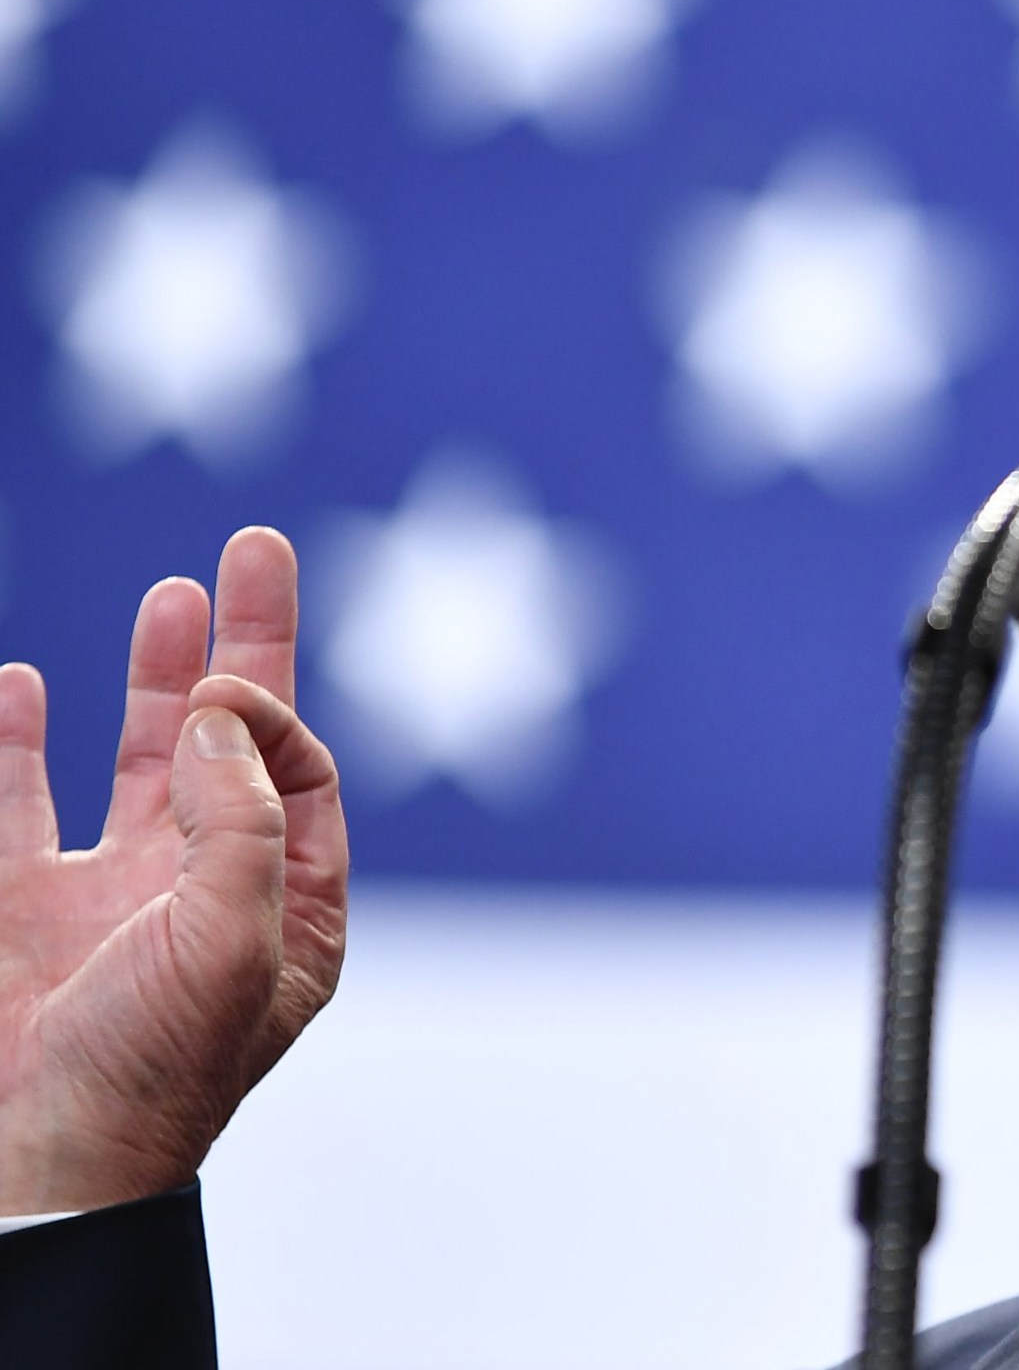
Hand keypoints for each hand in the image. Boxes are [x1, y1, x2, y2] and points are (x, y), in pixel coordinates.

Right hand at [0, 527, 348, 1213]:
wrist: (39, 1166)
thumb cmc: (156, 1070)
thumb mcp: (239, 940)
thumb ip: (245, 818)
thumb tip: (218, 716)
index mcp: (281, 907)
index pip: (297, 768)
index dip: (266, 709)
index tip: (220, 692)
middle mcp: (202, 890)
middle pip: (231, 742)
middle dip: (241, 645)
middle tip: (253, 545)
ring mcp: (105, 896)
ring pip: (135, 761)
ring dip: (148, 680)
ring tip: (168, 597)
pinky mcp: (16, 909)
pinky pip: (12, 809)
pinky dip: (13, 742)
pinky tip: (20, 685)